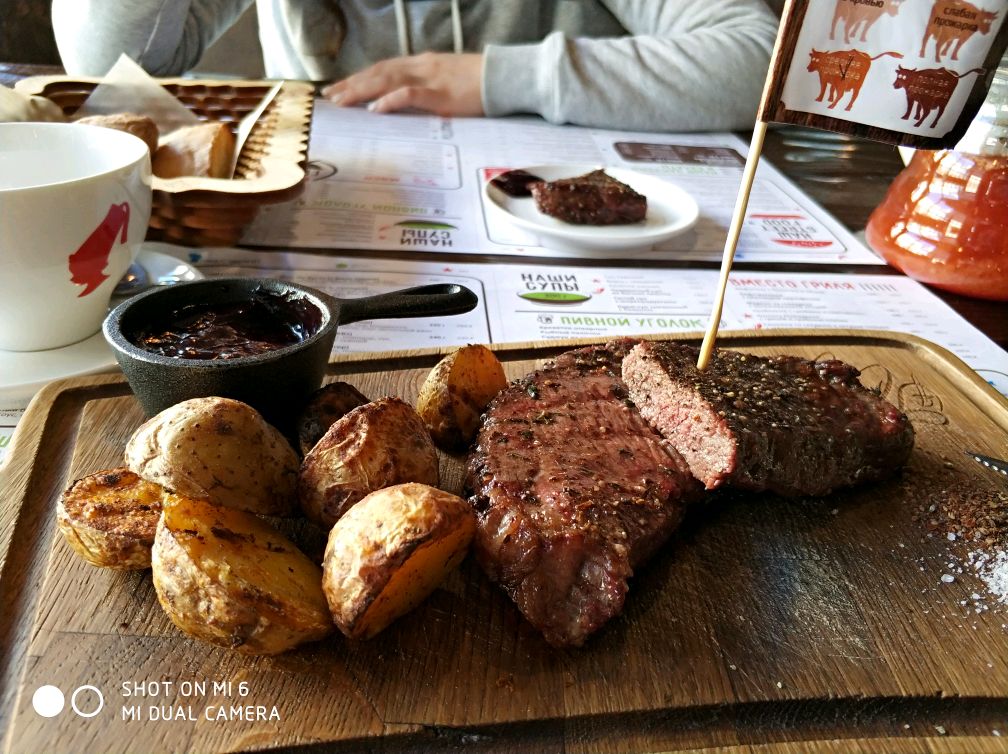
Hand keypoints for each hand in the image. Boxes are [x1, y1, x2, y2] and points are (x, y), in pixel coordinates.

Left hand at [322, 52, 483, 116]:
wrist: (505, 78)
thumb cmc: (480, 84)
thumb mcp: (449, 82)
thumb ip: (429, 89)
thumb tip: (410, 103)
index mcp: (422, 65)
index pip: (384, 68)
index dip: (361, 77)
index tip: (341, 88)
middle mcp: (421, 67)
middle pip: (379, 72)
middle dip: (353, 84)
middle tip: (331, 96)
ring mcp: (430, 79)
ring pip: (387, 80)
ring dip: (362, 90)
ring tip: (342, 101)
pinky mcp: (440, 94)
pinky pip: (410, 95)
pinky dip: (390, 100)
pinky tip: (375, 109)